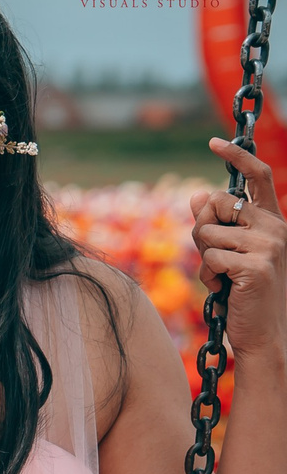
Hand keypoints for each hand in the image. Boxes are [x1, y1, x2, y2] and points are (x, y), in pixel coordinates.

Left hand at [192, 138, 286, 363]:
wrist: (264, 331)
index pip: (258, 177)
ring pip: (208, 233)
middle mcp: (276, 227)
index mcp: (272, 221)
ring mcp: (270, 246)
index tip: (215, 142)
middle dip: (202, 230)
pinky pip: (211, 258)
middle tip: (215, 257)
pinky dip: (209, 276)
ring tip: (223, 277)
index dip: (237, 156)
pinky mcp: (257, 266)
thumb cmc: (244, 292)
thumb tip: (198, 194)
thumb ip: (215, 225)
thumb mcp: (229, 253)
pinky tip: (225, 288)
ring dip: (205, 258)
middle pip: (217, 205)